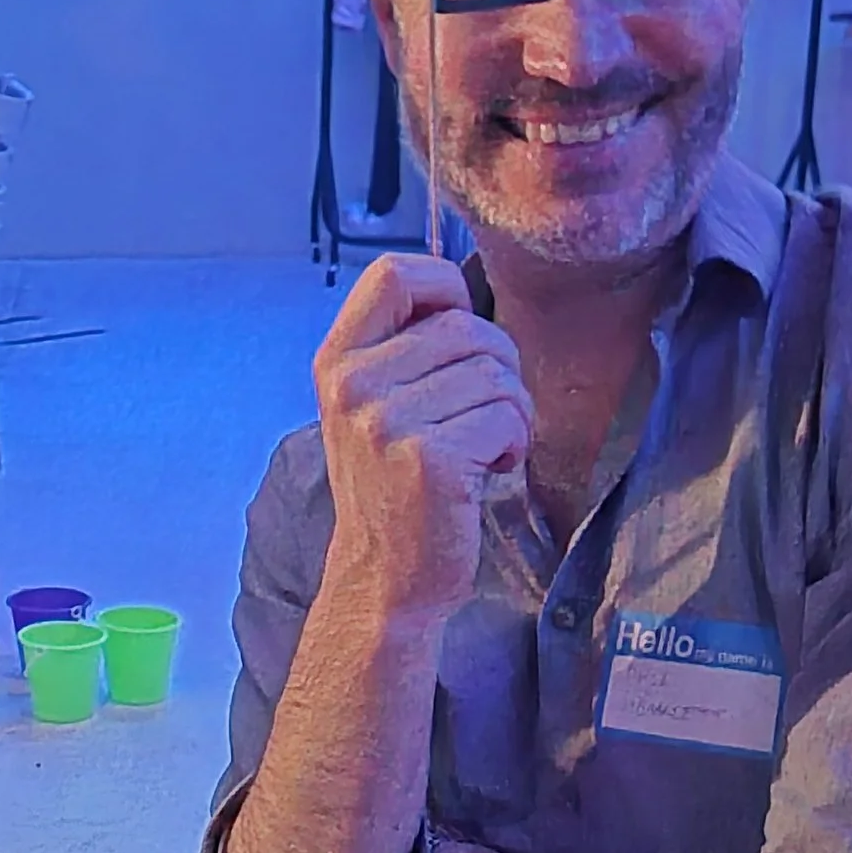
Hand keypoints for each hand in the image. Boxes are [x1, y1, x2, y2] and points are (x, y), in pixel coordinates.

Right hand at [313, 254, 531, 627]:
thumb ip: (403, 347)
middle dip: (497, 367)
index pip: (396, 272)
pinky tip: (486, 472)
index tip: (456, 336)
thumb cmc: (394, 488)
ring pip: (496, 373)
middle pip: (467, 326)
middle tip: (481, 417)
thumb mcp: (373, 406)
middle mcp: (354, 384)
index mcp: (338, 360)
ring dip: (511, 413)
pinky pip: (507, 416)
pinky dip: (514, 444)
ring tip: (482, 449)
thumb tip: (467, 294)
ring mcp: (387, 422)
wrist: (385, 580)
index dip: (446, 290)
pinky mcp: (429, 458)